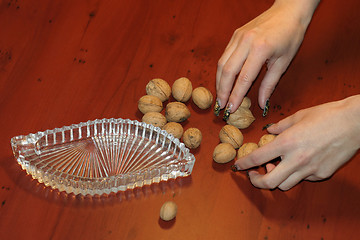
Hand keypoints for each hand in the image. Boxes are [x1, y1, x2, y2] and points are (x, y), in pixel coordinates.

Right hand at [216, 0, 318, 110]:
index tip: (231, 109)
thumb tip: (261, 103)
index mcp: (261, 49)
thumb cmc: (291, 35)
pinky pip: (224, 55)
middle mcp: (246, 42)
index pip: (243, 79)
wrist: (288, 10)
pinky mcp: (235, 35)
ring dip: (219, 82)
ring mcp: (238, 37)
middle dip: (222, 91)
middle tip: (221, 106)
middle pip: (227, 71)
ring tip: (220, 96)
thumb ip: (270, 84)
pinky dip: (222, 70)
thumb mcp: (283, 62)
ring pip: (221, 63)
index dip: (235, 96)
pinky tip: (223, 80)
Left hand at [234, 95, 359, 189]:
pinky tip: (299, 163)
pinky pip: (304, 179)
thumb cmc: (327, 115)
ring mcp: (310, 169)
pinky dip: (296, 174)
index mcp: (287, 143)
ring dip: (276, 178)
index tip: (238, 166)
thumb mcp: (299, 116)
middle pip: (269, 182)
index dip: (244, 164)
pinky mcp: (323, 174)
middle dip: (256, 181)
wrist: (355, 122)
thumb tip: (270, 131)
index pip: (257, 158)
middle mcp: (296, 159)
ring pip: (286, 184)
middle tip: (253, 174)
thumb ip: (281, 126)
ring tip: (275, 167)